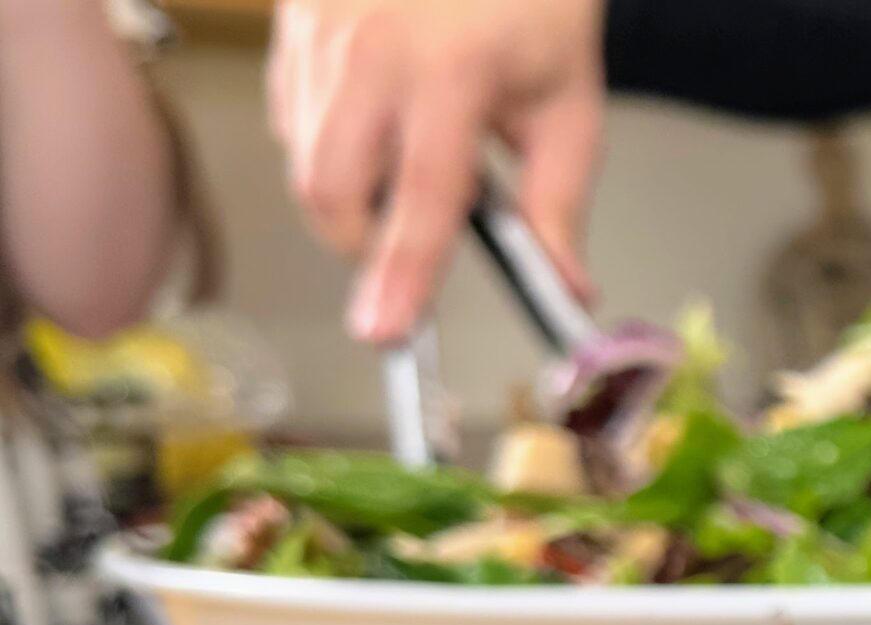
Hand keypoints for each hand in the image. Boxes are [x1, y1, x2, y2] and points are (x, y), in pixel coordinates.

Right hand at [267, 0, 604, 342]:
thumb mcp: (568, 101)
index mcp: (453, 72)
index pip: (421, 198)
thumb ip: (560, 203)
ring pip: (301, 157)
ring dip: (349, 193)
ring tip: (411, 156)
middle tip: (413, 243)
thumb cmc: (530, 3)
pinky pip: (289, 115)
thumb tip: (563, 289)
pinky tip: (379, 118)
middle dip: (364, 243)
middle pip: (331, 189)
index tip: (389, 331)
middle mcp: (371, 49)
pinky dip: (327, 144)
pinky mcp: (288, 25)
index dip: (403, 273)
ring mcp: (318, 32)